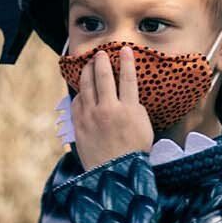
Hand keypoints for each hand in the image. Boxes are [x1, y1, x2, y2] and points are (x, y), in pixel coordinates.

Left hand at [70, 49, 152, 168]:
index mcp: (128, 109)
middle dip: (102, 61)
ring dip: (88, 72)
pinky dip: (80, 93)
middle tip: (101, 53)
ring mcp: (91, 116)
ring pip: (87, 86)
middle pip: (103, 77)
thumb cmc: (134, 152)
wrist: (114, 173)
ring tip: (89, 64)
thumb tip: (127, 95)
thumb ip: (135, 108)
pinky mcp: (78, 124)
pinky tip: (82, 89)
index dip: (127, 61)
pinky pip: (77, 102)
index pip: (128, 78)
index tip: (125, 49)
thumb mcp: (144, 127)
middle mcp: (108, 109)